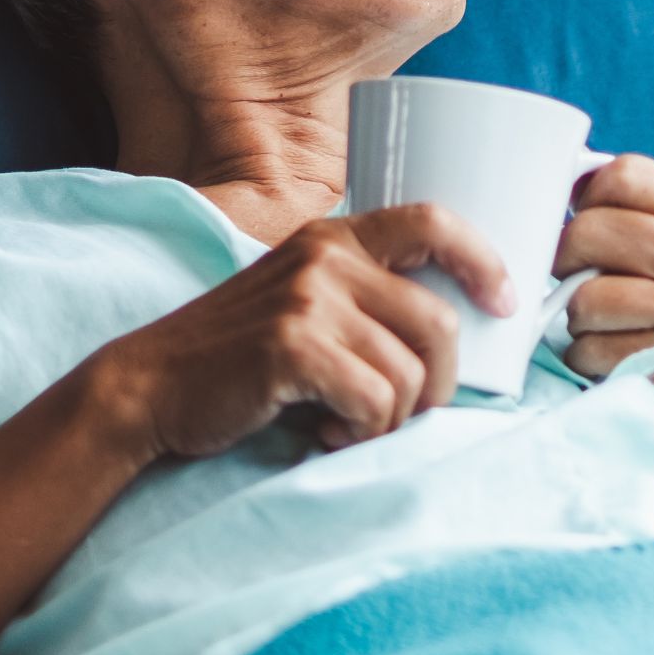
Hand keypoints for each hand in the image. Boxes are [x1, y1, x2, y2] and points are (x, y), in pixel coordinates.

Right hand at [87, 204, 515, 462]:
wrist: (150, 386)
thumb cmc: (234, 357)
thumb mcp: (298, 300)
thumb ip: (358, 297)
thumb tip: (450, 335)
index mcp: (333, 237)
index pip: (432, 220)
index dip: (484, 259)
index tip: (503, 301)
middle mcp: (325, 257)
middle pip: (438, 323)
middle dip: (435, 385)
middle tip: (399, 415)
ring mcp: (308, 299)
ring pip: (409, 374)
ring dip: (389, 420)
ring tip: (347, 427)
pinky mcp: (293, 346)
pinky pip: (374, 401)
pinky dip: (360, 434)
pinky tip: (325, 434)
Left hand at [553, 154, 653, 453]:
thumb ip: (626, 209)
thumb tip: (555, 180)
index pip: (621, 175)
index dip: (586, 201)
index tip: (592, 231)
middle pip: (587, 232)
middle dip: (567, 262)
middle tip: (584, 281)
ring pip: (583, 297)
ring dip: (577, 318)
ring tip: (607, 324)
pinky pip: (588, 348)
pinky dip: (585, 356)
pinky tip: (613, 356)